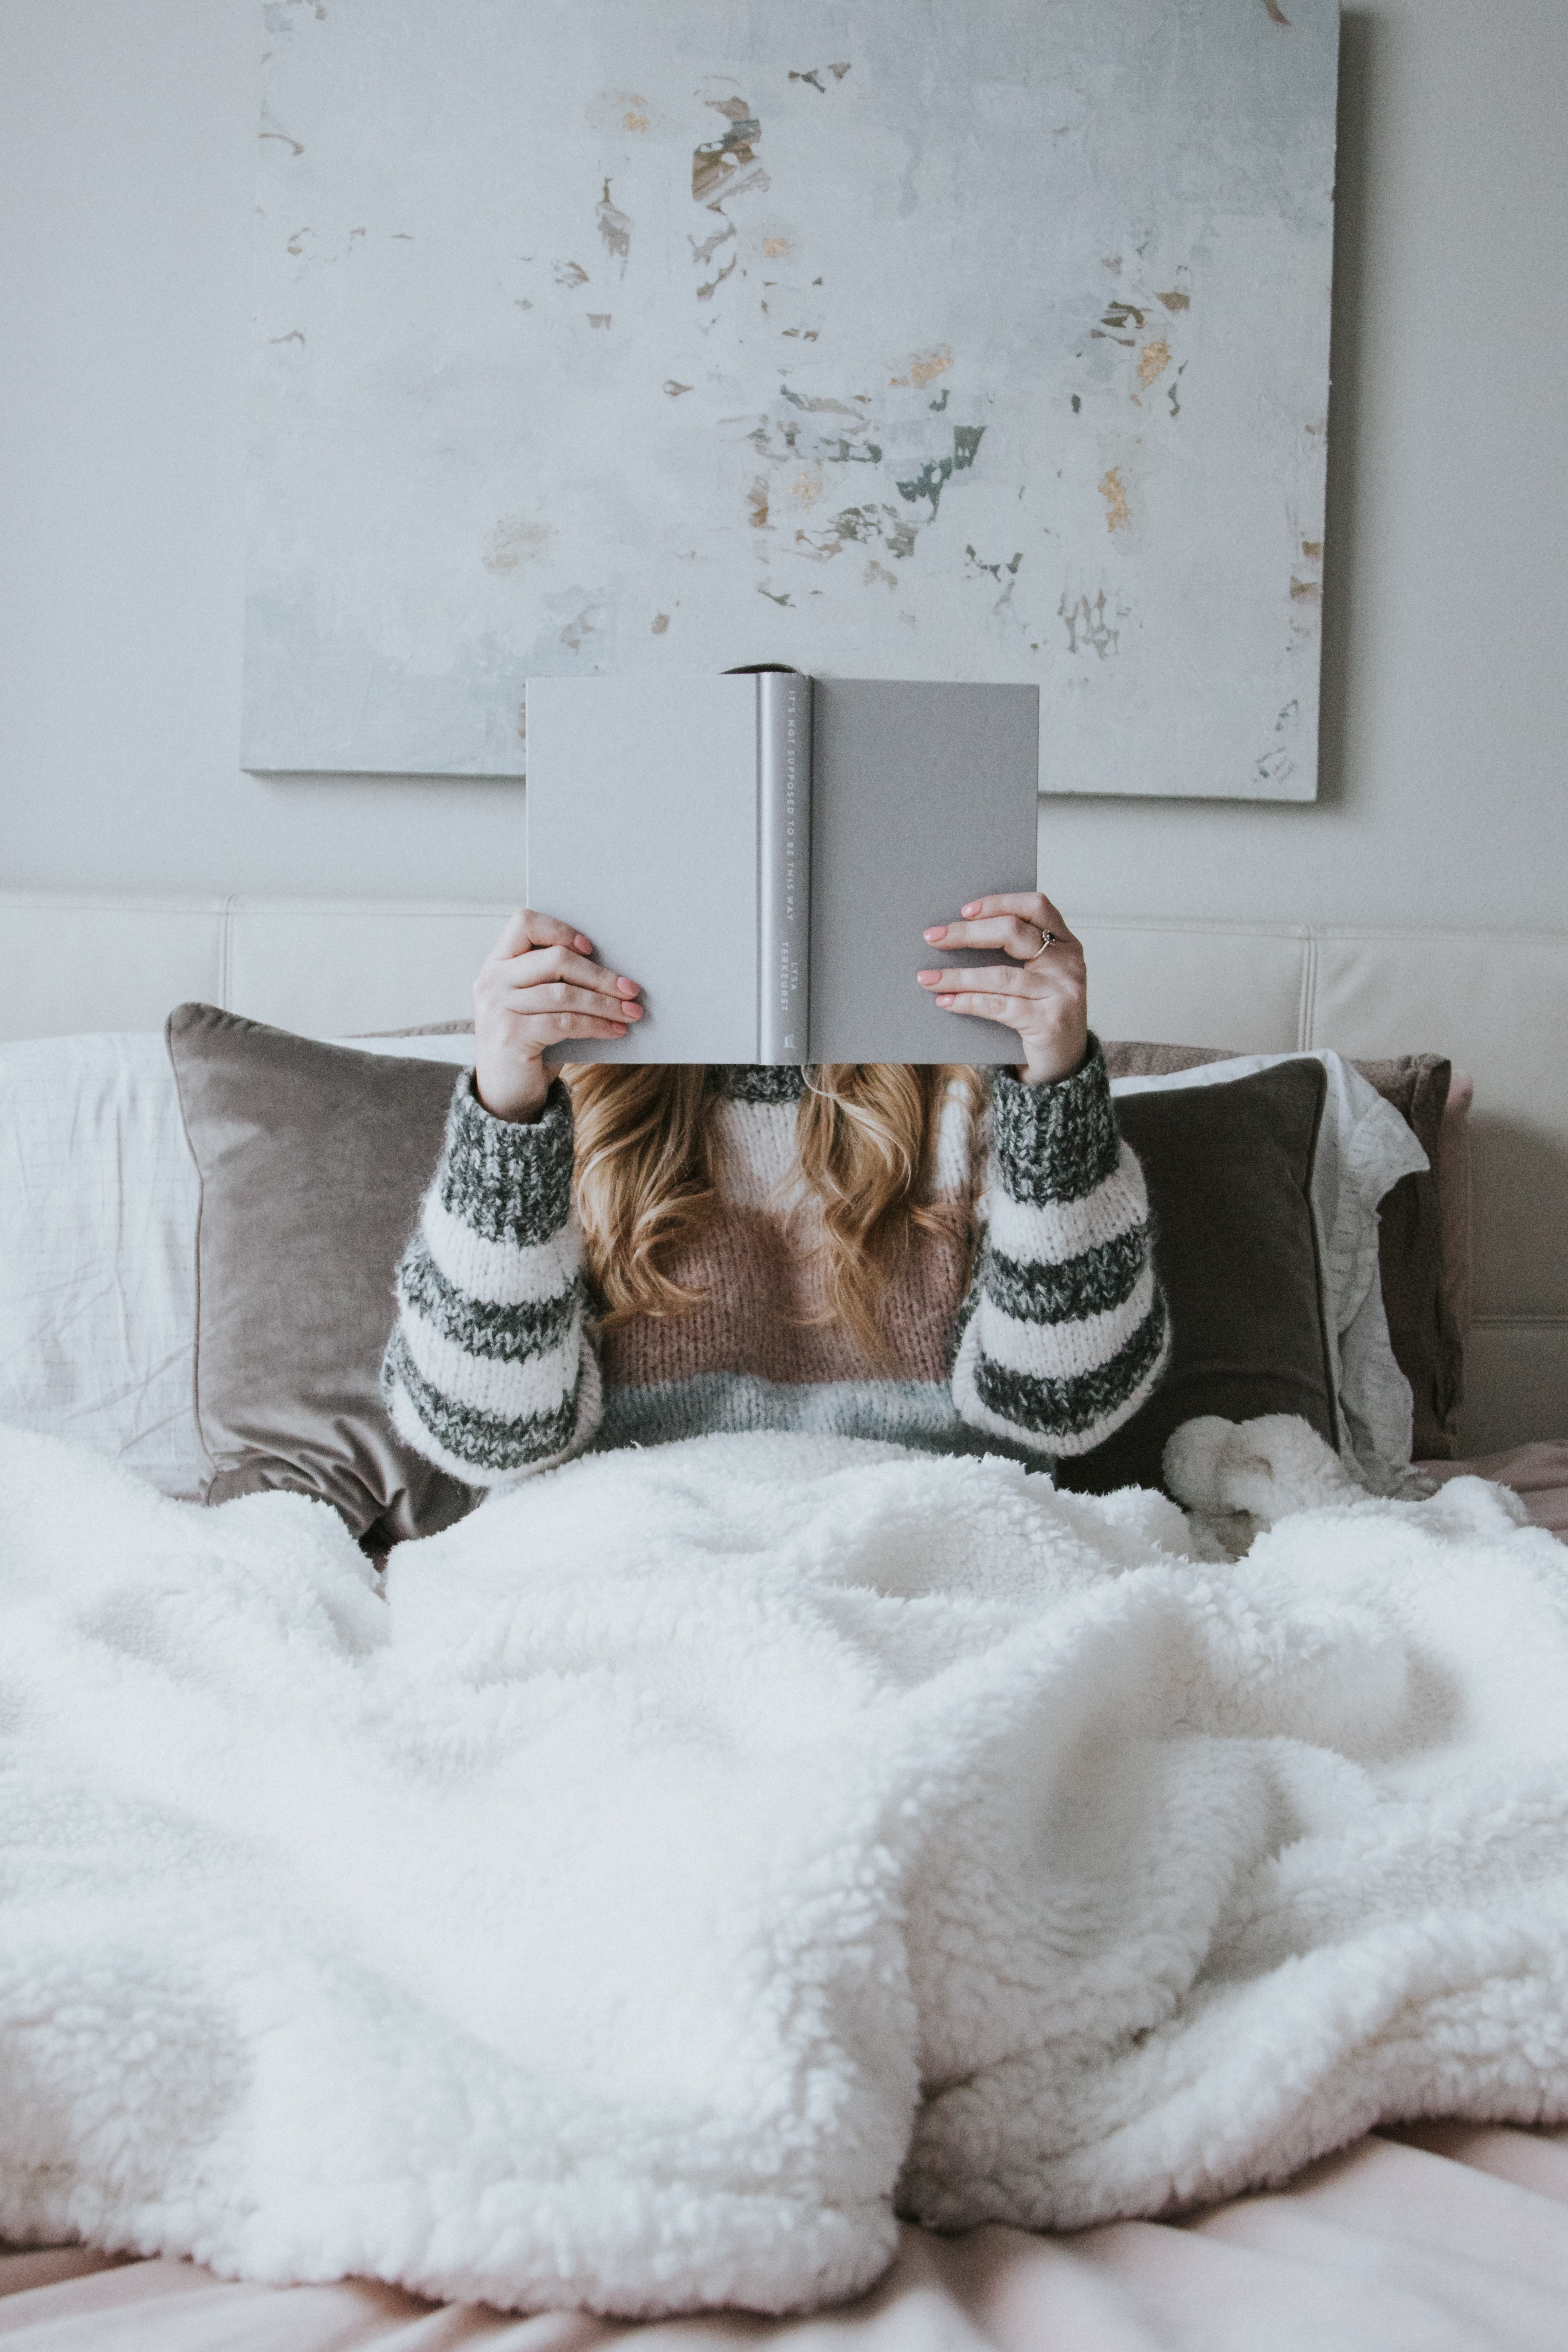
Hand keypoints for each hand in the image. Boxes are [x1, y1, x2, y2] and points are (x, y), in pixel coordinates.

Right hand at [473, 910, 642, 1121]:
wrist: (504, 1095)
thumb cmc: (529, 1043)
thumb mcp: (535, 1005)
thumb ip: (555, 981)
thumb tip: (613, 972)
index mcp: (497, 964)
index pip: (524, 923)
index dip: (560, 930)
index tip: (590, 948)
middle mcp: (492, 981)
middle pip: (555, 959)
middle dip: (600, 975)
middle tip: (631, 989)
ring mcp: (498, 1008)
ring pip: (564, 993)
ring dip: (606, 1003)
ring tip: (631, 1012)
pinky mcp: (512, 1036)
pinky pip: (565, 1023)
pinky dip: (597, 1025)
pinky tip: (616, 1031)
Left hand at [916, 891, 1088, 1084]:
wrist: (1065, 1063)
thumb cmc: (1041, 1012)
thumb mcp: (1035, 977)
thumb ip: (1013, 954)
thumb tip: (953, 935)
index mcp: (1065, 943)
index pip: (1035, 906)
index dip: (999, 902)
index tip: (964, 910)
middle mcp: (1068, 963)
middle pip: (1013, 932)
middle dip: (967, 934)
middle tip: (932, 938)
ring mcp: (1062, 992)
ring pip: (999, 975)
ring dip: (957, 976)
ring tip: (927, 978)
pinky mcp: (1048, 1022)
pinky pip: (998, 1006)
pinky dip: (967, 1002)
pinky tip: (946, 1002)